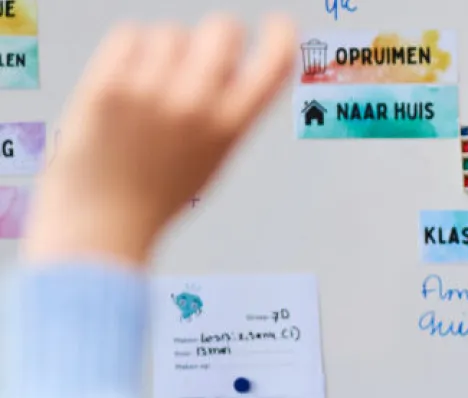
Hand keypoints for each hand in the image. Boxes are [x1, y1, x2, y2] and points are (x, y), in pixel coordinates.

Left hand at [26, 15, 295, 266]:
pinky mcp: (108, 83)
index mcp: (229, 127)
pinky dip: (130, 49)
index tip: (279, 24)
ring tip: (150, 83)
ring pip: (170, 32)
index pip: (273, 65)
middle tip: (199, 52)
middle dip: (216, 35)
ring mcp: (149, 91)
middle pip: (220, 30)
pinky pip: (129, 36)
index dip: (282, 37)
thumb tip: (228, 62)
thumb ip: (227, 110)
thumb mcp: (213, 157)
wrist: (101, 218)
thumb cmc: (155, 195)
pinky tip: (127, 74)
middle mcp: (194, 105)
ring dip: (164, 49)